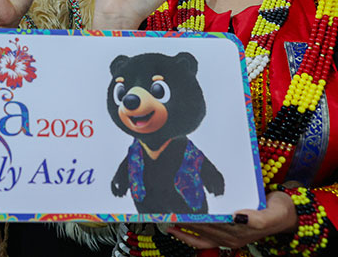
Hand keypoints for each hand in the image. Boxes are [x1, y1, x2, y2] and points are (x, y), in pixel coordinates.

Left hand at [168, 191, 296, 248]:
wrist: (288, 214)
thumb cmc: (280, 211)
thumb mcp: (274, 213)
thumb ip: (259, 217)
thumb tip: (238, 216)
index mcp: (239, 232)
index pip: (209, 227)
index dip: (191, 220)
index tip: (174, 212)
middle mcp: (230, 238)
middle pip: (200, 231)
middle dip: (181, 221)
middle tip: (162, 210)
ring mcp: (227, 237)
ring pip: (198, 235)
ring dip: (181, 227)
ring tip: (163, 217)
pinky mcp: (226, 233)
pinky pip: (202, 239)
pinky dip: (187, 234)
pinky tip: (174, 227)